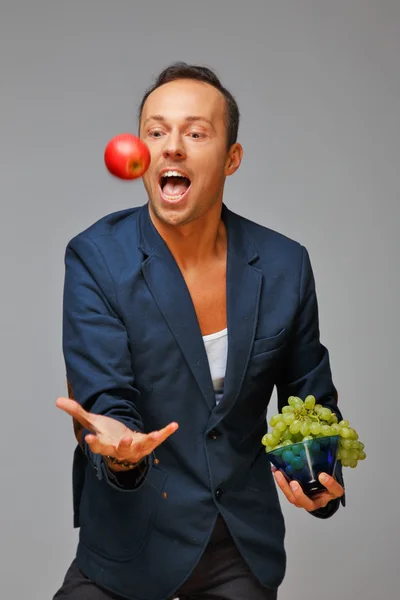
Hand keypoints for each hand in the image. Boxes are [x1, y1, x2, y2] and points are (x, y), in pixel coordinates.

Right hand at [56, 397, 177, 467]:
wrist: (123, 449)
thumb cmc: (107, 434)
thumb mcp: (93, 422)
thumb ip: (77, 412)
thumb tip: (58, 400)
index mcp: (105, 444)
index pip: (98, 445)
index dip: (94, 442)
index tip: (90, 437)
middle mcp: (120, 449)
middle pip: (121, 450)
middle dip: (123, 446)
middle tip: (126, 440)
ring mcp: (135, 448)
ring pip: (142, 447)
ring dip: (148, 441)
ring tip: (155, 435)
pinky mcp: (147, 444)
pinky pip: (157, 439)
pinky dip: (166, 433)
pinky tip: (174, 425)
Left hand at [272, 467, 343, 510]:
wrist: (322, 488)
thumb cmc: (326, 480)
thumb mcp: (331, 473)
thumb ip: (328, 468)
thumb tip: (320, 466)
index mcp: (331, 493)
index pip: (335, 491)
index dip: (330, 484)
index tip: (323, 475)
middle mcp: (318, 500)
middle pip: (309, 504)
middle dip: (299, 495)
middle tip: (293, 483)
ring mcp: (306, 500)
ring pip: (294, 499)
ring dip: (285, 487)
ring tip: (278, 474)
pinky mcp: (296, 497)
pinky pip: (287, 493)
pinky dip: (280, 482)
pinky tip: (275, 470)